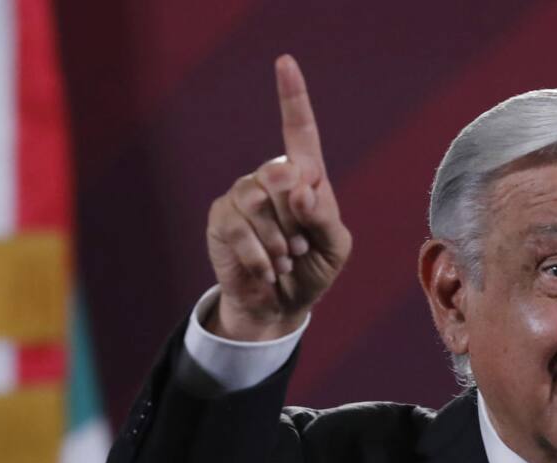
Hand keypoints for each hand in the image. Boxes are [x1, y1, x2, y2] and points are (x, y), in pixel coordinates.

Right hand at [204, 55, 351, 340]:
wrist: (279, 306)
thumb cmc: (311, 270)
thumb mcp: (334, 247)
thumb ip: (324, 216)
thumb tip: (299, 187)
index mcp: (306, 178)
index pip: (300, 131)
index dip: (292, 96)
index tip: (285, 62)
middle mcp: (272, 179)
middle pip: (283, 175)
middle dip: (296, 219)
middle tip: (299, 246)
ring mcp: (243, 196)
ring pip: (258, 202)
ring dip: (278, 240)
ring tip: (284, 259)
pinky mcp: (222, 218)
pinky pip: (239, 227)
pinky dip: (259, 255)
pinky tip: (267, 270)